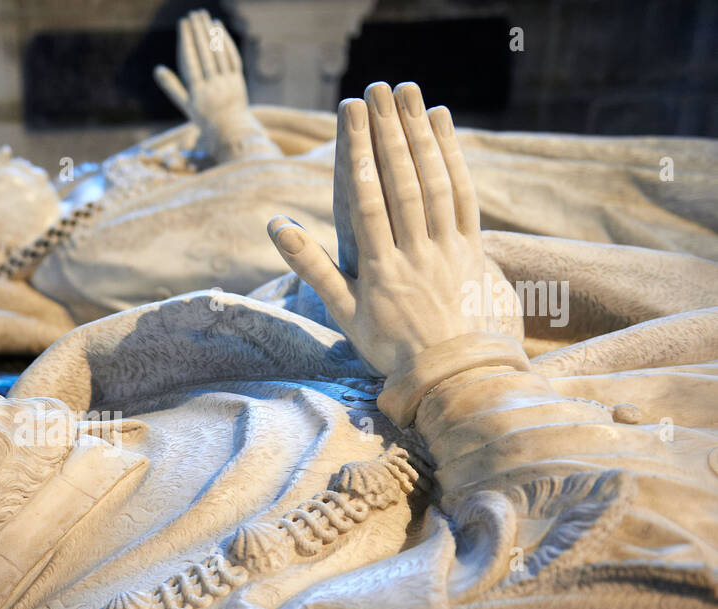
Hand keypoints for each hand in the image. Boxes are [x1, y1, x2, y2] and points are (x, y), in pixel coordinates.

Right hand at [154, 10, 249, 144]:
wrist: (230, 129)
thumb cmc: (203, 117)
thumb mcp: (185, 105)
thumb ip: (172, 86)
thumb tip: (157, 70)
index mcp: (197, 93)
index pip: (191, 61)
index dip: (187, 40)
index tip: (183, 23)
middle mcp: (213, 86)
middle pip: (205, 54)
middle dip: (199, 31)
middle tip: (193, 14)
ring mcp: (227, 82)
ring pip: (219, 53)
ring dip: (211, 32)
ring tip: (204, 16)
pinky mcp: (238, 79)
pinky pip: (232, 57)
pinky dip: (225, 41)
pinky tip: (218, 27)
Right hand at [268, 82, 515, 376]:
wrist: (454, 374)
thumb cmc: (391, 347)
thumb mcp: (344, 314)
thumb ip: (313, 268)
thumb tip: (277, 227)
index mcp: (380, 269)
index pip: (367, 200)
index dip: (360, 153)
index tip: (352, 115)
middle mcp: (416, 253)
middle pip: (402, 181)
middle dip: (389, 131)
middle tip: (378, 90)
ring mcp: (448, 248)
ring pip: (434, 182)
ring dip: (420, 134)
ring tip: (408, 95)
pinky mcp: (473, 247)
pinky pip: (463, 196)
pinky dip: (453, 157)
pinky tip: (441, 126)